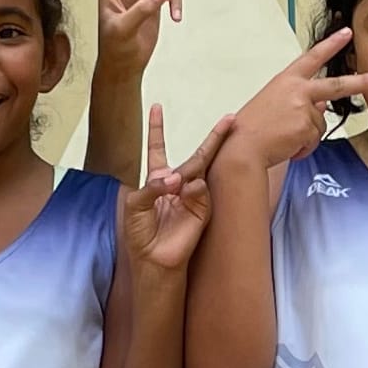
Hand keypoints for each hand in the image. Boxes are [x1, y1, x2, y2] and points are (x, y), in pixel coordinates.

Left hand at [124, 105, 234, 270]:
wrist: (153, 260)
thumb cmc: (140, 234)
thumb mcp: (136, 205)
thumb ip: (153, 187)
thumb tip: (176, 177)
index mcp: (157, 180)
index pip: (158, 148)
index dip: (157, 128)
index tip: (157, 107)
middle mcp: (177, 184)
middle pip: (197, 155)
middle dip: (214, 137)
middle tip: (231, 118)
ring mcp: (192, 196)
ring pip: (201, 169)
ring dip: (198, 161)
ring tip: (188, 168)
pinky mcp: (202, 209)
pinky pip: (200, 189)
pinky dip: (191, 188)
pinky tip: (181, 191)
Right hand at [230, 28, 367, 166]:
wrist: (242, 148)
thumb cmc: (253, 127)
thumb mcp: (276, 104)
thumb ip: (300, 100)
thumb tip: (322, 105)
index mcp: (287, 80)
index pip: (312, 57)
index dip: (331, 44)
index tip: (347, 32)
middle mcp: (297, 89)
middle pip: (337, 85)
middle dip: (363, 82)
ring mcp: (303, 108)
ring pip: (319, 125)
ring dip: (305, 136)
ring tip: (282, 137)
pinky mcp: (307, 127)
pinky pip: (313, 141)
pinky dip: (302, 148)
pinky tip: (284, 145)